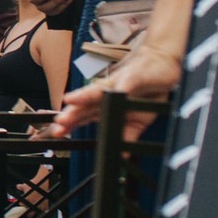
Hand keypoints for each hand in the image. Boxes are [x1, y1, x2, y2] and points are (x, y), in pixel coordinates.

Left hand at [51, 44, 179, 138]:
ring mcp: (119, 83)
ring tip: (70, 102)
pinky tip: (111, 93)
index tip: (57, 133)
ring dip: (85, 97)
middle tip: (59, 123)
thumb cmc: (147, 88)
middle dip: (71, 114)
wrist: (161, 62)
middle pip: (86, 104)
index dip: (71, 124)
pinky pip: (125, 83)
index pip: (84, 115)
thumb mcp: (140, 119)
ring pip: (99, 91)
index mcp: (106, 103)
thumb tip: (122, 154)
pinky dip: (118, 88)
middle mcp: (108, 92)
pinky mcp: (134, 77)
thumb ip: (128, 134)